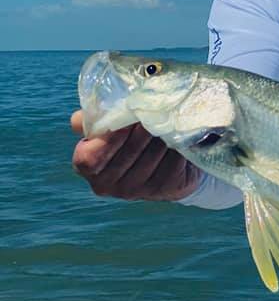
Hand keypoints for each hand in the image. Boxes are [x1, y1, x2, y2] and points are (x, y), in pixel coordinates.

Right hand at [71, 110, 202, 200]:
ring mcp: (138, 191)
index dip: (109, 138)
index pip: (90, 158)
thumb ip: (93, 119)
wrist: (160, 161)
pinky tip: (179, 133)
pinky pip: (173, 162)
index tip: (126, 117)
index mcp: (88, 168)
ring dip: (162, 134)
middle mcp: (110, 185)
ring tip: (167, 118)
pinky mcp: (166, 189)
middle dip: (142, 128)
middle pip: (128, 153)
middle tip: (154, 109)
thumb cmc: (127, 138)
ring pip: (153, 156)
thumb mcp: (106, 126)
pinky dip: (177, 145)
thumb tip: (78, 120)